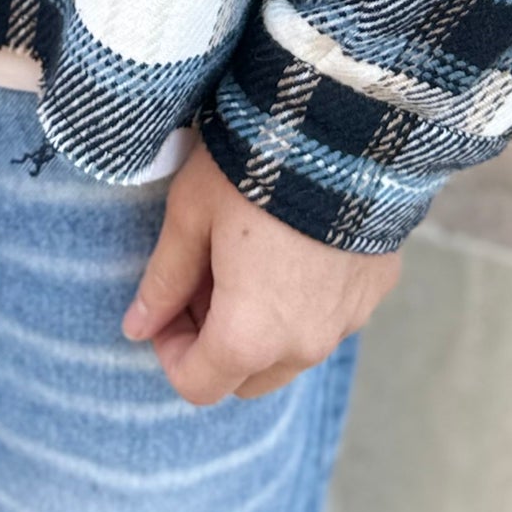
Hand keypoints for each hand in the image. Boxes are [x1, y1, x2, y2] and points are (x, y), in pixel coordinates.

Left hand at [123, 138, 400, 404]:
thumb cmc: (251, 169)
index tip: (166, 304)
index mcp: (250, 336)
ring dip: (262, 325)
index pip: (197, 384)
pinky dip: (305, 300)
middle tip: (204, 277)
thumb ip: (163, 279)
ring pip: (291, 351)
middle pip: (246, 377)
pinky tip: (294, 244)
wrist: (342, 127)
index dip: (170, 350)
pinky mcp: (375, 291)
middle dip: (215, 341)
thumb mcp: (190, 214)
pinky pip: (330, 316)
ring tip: (247, 257)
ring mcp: (347, 322)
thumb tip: (137, 326)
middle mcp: (305, 346)